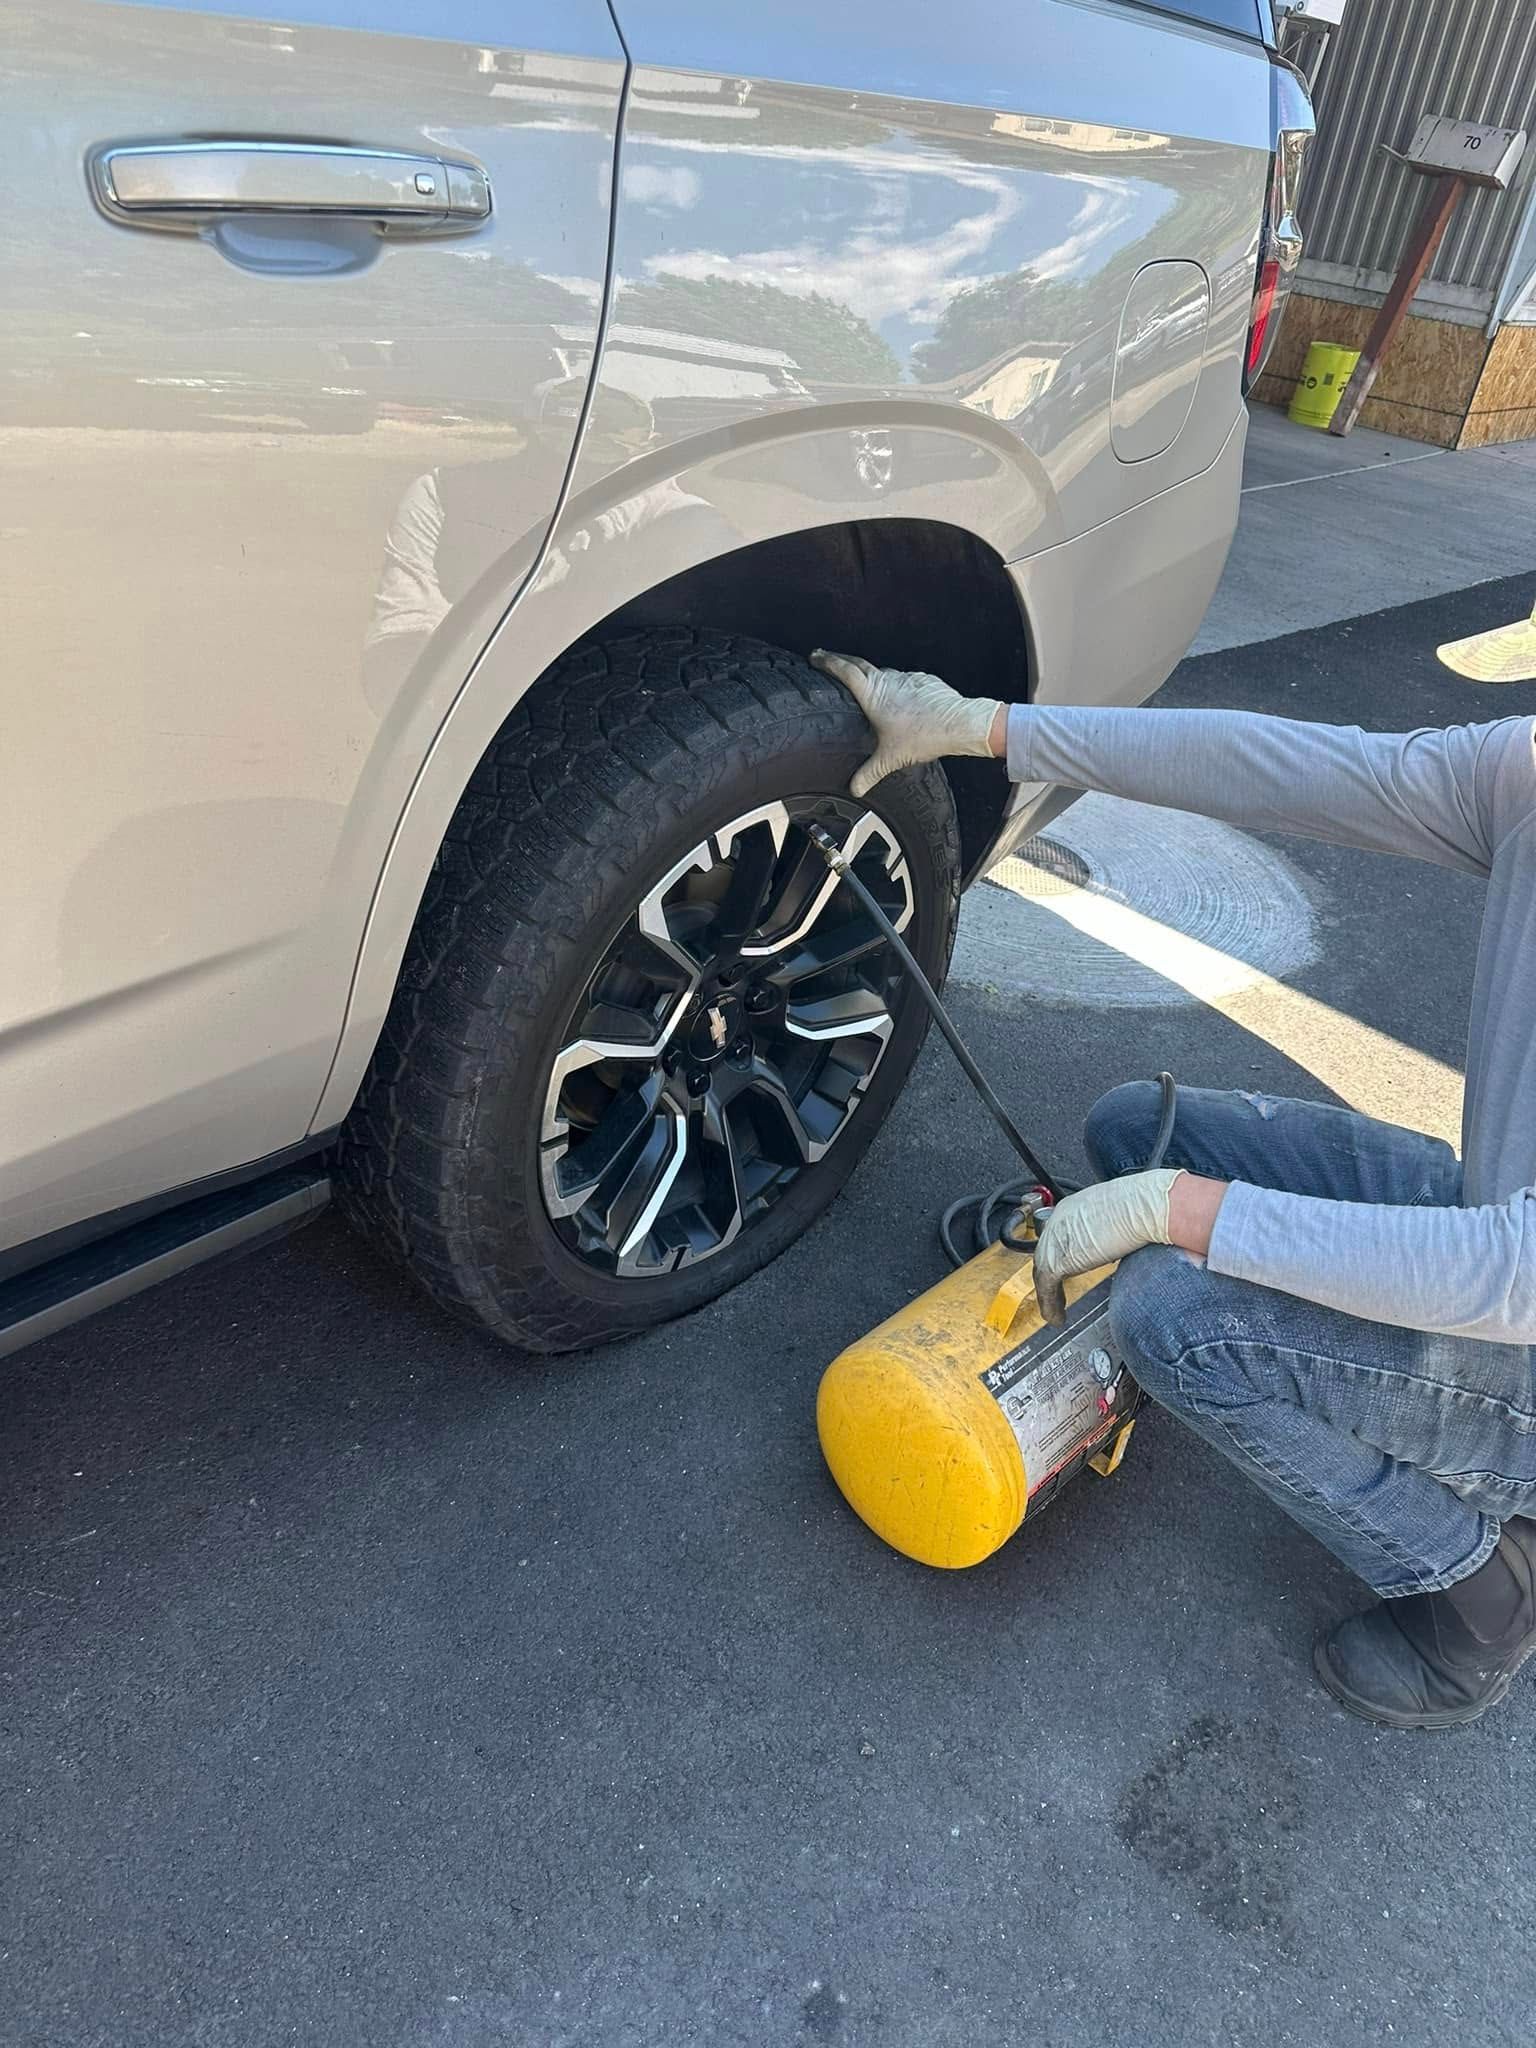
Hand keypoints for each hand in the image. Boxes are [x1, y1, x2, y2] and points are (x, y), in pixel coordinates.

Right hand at [811, 650, 1003, 799]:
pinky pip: (904, 681)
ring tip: (862, 681)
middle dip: (841, 658)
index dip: (828, 661)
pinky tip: (898, 697)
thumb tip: (855, 788)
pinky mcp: (924, 681)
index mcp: (873, 694)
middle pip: (859, 663)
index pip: (844, 670)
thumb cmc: (924, 736)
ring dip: (870, 673)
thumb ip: (870, 773)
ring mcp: (907, 678)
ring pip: (883, 672)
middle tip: (829, 656)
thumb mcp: (890, 758)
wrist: (958, 723)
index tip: (816, 655)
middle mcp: (888, 681)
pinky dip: (896, 685)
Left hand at [1032, 1168, 1182, 1325]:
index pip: (1062, 1234)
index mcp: (1076, 1206)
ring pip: (1044, 1270)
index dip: (1065, 1254)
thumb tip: (1125, 1241)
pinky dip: (1051, 1305)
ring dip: (1050, 1292)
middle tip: (1057, 1291)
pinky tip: (1057, 1317)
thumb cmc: (1148, 1207)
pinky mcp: (1056, 1259)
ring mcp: (1055, 1238)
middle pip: (1048, 1251)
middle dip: (1052, 1273)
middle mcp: (1060, 1218)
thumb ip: (1115, 1229)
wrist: (1148, 1208)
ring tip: (1056, 1309)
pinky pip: (1047, 1288)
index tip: (1069, 1268)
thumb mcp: (1125, 1216)